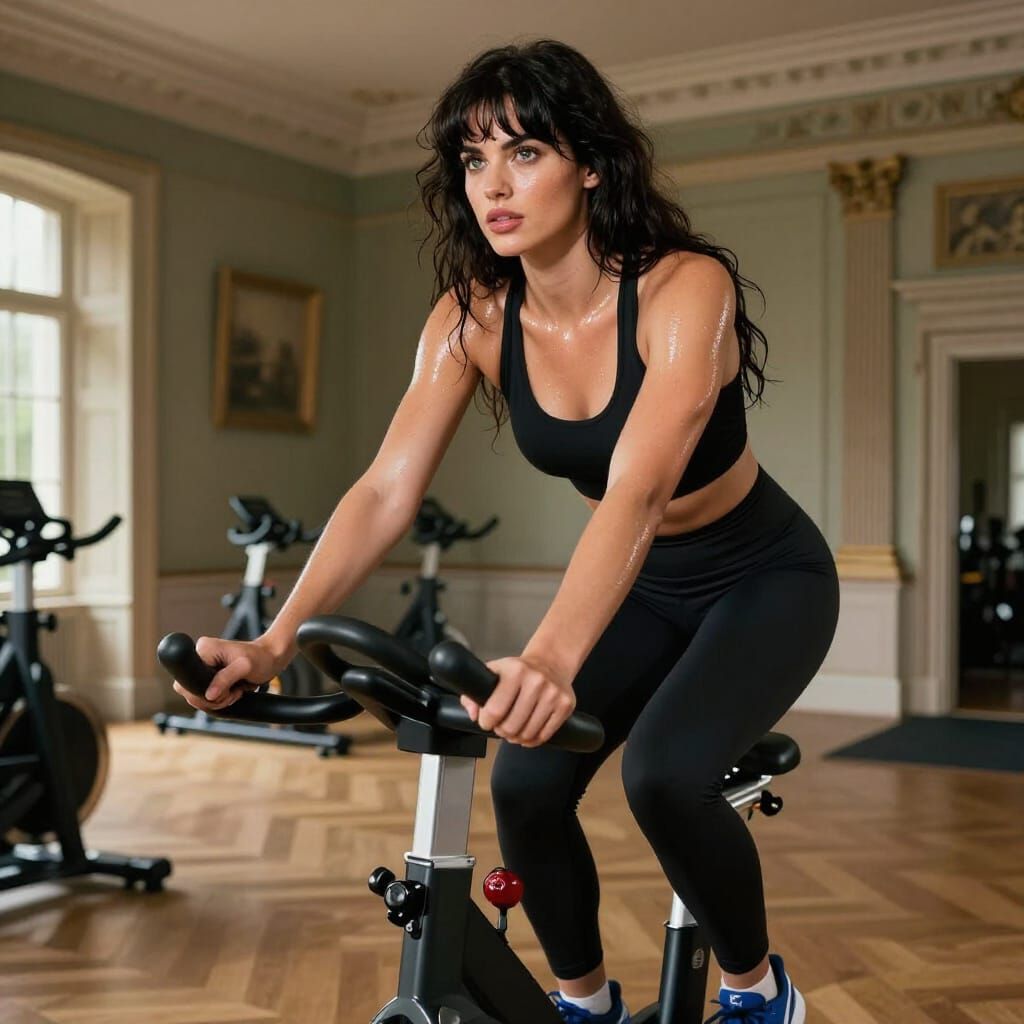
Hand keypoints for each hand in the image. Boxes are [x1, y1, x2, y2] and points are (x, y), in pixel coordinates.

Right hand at [171, 635, 283, 712]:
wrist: (271, 658)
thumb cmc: (261, 657)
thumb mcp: (245, 667)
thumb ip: (226, 678)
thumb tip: (209, 695)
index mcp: (204, 649)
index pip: (187, 680)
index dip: (202, 692)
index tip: (224, 690)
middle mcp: (200, 657)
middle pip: (190, 692)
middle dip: (213, 698)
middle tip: (233, 691)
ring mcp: (204, 668)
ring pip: (199, 698)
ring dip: (219, 700)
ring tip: (235, 690)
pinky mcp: (210, 677)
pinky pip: (207, 698)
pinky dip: (221, 700)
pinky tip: (233, 692)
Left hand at [459, 653, 575, 747]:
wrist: (550, 662)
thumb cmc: (519, 671)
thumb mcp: (493, 673)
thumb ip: (474, 694)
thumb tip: (473, 715)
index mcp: (514, 671)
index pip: (494, 710)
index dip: (486, 722)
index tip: (487, 721)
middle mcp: (536, 681)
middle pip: (511, 726)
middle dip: (502, 731)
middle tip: (502, 726)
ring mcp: (552, 694)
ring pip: (527, 734)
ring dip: (517, 737)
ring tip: (514, 728)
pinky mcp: (565, 705)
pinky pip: (544, 736)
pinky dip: (532, 739)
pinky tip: (528, 731)